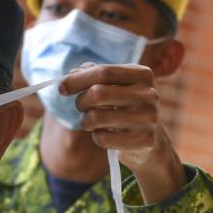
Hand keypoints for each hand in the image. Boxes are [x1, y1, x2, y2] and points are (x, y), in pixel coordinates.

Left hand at [60, 62, 185, 202]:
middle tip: (81, 107)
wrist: (150, 139)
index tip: (61, 88)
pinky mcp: (145, 140)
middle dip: (81, 102)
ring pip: (96, 117)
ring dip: (86, 121)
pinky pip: (103, 138)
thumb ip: (92, 75)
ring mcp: (149, 118)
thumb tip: (71, 74)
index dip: (77, 79)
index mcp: (142, 74)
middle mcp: (149, 94)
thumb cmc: (124, 107)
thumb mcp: (113, 86)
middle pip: (97, 93)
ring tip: (90, 122)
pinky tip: (105, 135)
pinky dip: (97, 137)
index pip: (103, 72)